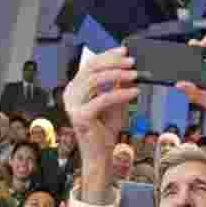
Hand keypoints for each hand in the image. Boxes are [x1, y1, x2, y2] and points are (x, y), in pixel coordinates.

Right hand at [63, 47, 139, 170]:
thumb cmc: (104, 130)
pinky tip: (133, 92)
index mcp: (75, 88)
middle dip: (113, 62)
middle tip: (132, 62)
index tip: (124, 51)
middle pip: (91, 68)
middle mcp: (70, 94)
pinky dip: (120, 94)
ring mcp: (73, 105)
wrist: (100, 155)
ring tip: (135, 75)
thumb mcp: (114, 103)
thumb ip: (117, 86)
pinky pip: (103, 99)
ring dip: (118, 75)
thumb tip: (128, 68)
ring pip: (96, 81)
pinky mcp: (80, 116)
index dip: (107, 55)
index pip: (90, 64)